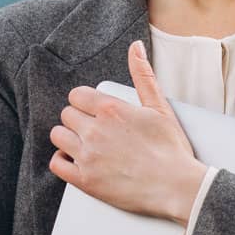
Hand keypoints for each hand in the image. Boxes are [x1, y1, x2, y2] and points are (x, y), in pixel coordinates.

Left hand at [49, 40, 208, 224]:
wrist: (177, 187)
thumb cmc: (171, 149)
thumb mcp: (160, 106)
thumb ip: (143, 75)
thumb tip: (135, 47)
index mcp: (110, 109)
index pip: (77, 95)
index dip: (85, 102)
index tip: (94, 110)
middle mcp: (95, 130)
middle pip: (67, 115)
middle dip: (78, 119)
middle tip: (94, 129)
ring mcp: (88, 156)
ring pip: (58, 136)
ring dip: (68, 138)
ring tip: (84, 143)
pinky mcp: (85, 180)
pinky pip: (57, 164)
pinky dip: (62, 160)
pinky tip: (75, 160)